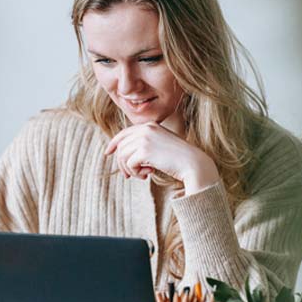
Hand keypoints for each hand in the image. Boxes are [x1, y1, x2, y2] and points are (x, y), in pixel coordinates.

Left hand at [104, 122, 219, 193]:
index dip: (114, 143)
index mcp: (150, 125)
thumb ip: (144, 144)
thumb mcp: (160, 145)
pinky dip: (136, 173)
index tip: (108, 153)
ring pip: (123, 156)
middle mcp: (145, 129)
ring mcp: (144, 138)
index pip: (124, 133)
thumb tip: (122, 153)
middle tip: (128, 176)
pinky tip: (148, 175)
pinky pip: (130, 164)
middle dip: (122, 163)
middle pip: (121, 146)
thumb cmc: (178, 158)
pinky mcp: (144, 151)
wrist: (193, 163)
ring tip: (142, 175)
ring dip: (130, 169)